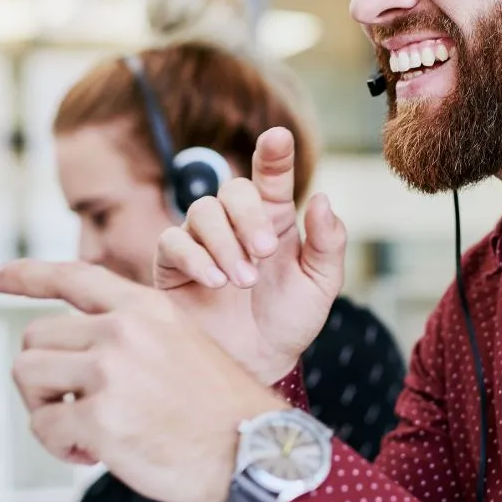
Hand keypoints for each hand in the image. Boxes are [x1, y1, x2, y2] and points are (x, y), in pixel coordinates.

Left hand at [0, 260, 284, 501]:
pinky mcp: (99, 418)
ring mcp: (110, 372)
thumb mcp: (181, 342)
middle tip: (72, 403)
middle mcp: (124, 331)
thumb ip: (130, 333)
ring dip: (44, 408)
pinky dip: (59, 446)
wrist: (250, 449)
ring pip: (28, 376)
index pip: (71, 276)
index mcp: (147, 307)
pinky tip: (95, 453)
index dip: (23, 274)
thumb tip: (67, 349)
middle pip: (34, 338)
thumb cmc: (216, 406)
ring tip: (82, 428)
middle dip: (42, 375)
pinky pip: (43, 427)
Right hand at [156, 127, 346, 384]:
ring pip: (202, 211)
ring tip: (243, 282)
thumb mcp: (322, 285)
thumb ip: (329, 244)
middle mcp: (237, 224)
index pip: (272, 176)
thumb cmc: (290, 321)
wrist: (258, 364)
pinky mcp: (173, 266)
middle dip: (249, 216)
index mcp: (276, 220)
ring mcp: (203, 242)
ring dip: (225, 243)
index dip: (274, 153)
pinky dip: (195, 258)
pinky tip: (216, 282)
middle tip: (265, 252)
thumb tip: (322, 199)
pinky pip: (173, 242)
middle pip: (233, 189)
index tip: (278, 137)